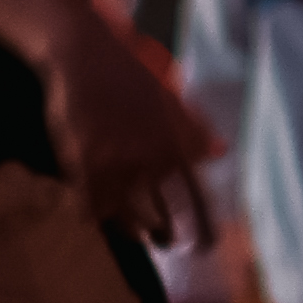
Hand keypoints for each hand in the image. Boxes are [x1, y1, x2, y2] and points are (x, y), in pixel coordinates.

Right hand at [32, 7, 220, 244]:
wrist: (85, 53)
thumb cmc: (129, 71)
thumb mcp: (169, 97)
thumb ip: (193, 128)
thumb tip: (220, 152)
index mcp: (175, 143)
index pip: (195, 199)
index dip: (202, 230)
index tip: (205, 248)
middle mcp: (149, 157)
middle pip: (158, 219)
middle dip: (160, 235)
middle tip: (159, 241)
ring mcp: (114, 161)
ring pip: (121, 217)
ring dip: (125, 229)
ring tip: (130, 231)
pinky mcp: (82, 162)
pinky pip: (87, 205)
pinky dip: (90, 213)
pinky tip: (91, 213)